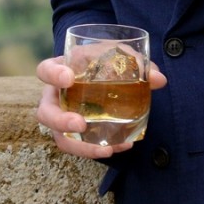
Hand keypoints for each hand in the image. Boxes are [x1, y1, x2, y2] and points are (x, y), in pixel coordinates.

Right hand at [36, 54, 166, 158]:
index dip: (52, 75)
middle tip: (80, 125)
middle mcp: (56, 96)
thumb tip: (158, 79)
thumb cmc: (103, 60)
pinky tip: (120, 147)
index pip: (45, 70)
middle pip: (45, 113)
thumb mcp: (116, 54)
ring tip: (105, 150)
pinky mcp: (75, 133)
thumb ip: (135, 62)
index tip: (68, 78)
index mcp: (60, 70)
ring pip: (61, 138)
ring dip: (81, 147)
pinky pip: (81, 146)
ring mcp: (63, 117)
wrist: (102, 72)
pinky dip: (98, 149)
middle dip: (60, 121)